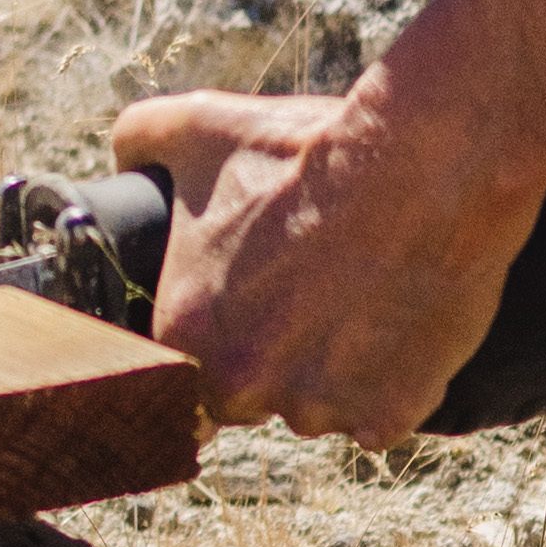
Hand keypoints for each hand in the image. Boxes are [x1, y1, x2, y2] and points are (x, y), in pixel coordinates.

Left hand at [108, 67, 545, 439]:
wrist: (421, 162)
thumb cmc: (308, 148)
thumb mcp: (202, 126)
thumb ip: (141, 139)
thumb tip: (124, 151)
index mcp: (188, 334)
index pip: (186, 374)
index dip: (220, 342)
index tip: (254, 309)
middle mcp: (245, 384)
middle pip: (252, 397)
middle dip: (277, 361)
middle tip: (313, 297)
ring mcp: (322, 406)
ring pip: (320, 410)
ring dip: (337, 375)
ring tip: (363, 300)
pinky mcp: (390, 414)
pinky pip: (383, 420)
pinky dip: (393, 387)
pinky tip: (400, 327)